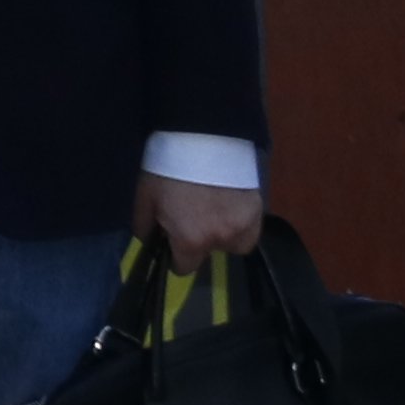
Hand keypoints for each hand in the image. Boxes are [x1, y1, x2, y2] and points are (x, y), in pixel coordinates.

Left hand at [142, 165, 264, 267]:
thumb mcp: (145, 196)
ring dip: (223, 233)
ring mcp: (244, 226)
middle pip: (209, 254)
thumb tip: (149, 241)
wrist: (203, 135)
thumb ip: (144, 226)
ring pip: (233, 244)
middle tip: (191, 217)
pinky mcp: (260, 210)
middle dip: (198, 241)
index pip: (184, 268)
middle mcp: (220, 240)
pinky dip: (241, 223)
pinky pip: (250, 229)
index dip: (175, 258)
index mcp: (190, 240)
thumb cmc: (168, 166)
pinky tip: (229, 204)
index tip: (172, 244)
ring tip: (211, 209)